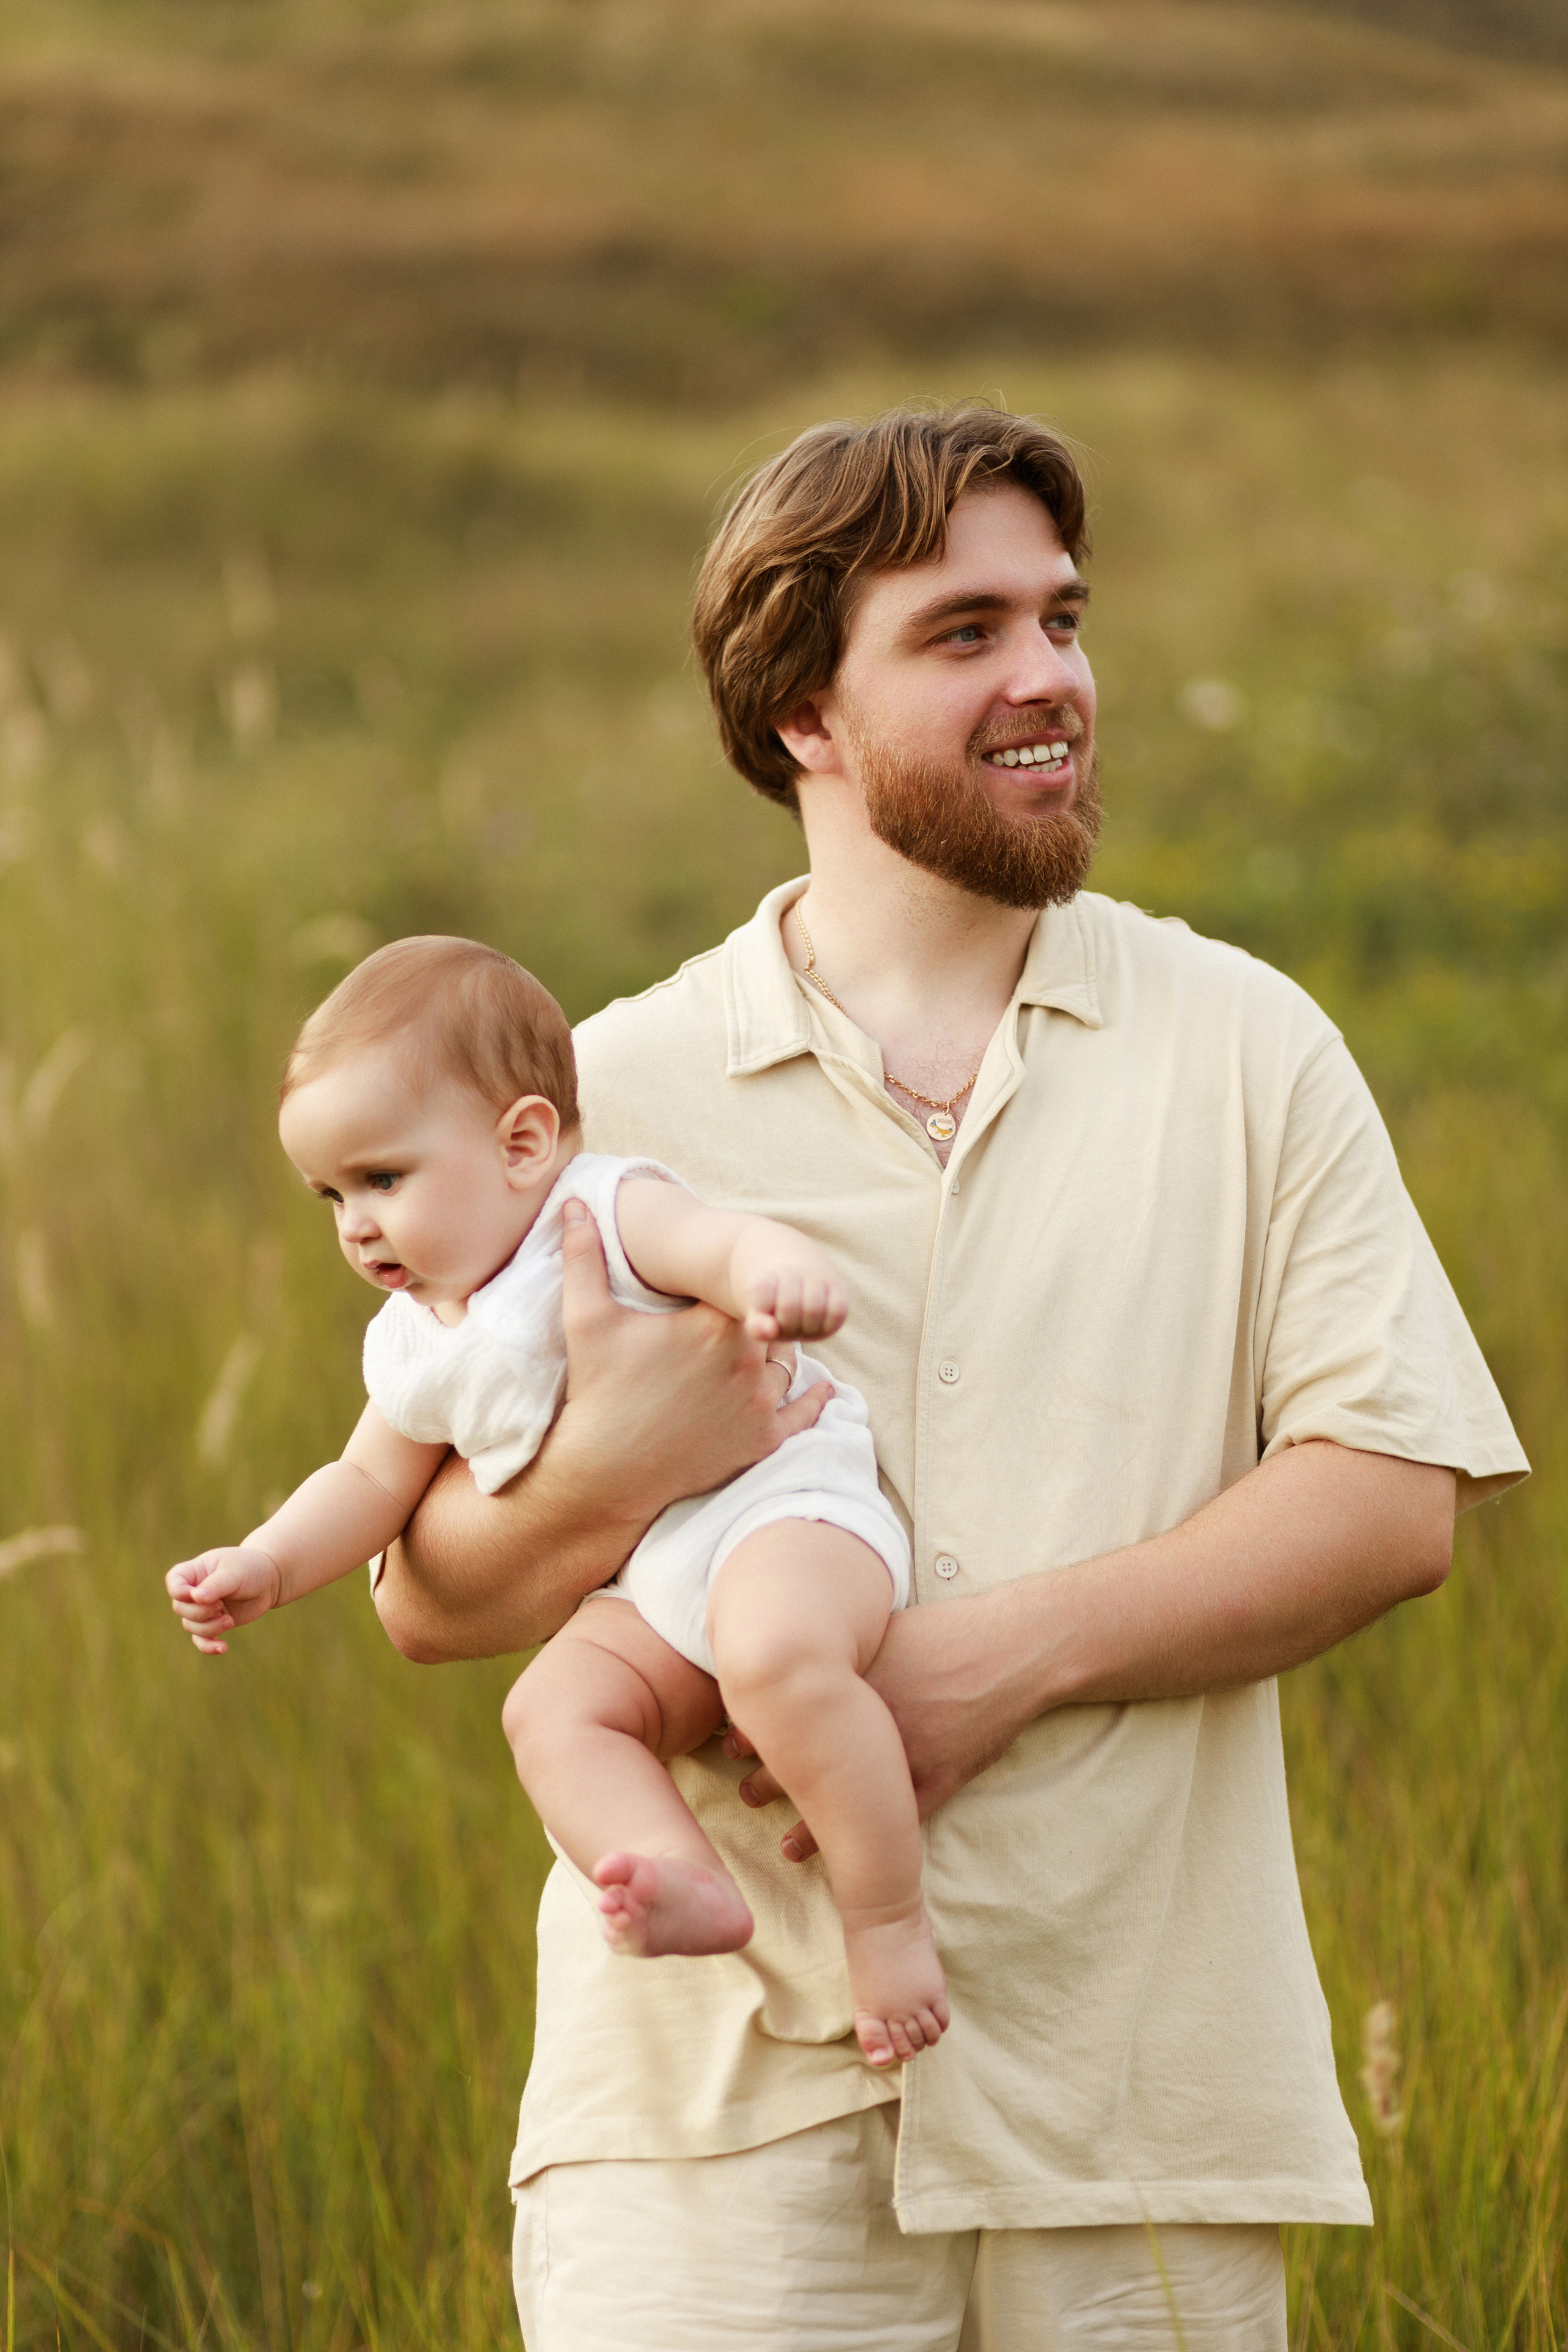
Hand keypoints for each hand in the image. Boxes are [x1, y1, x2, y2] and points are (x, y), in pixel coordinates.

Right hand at [166, 1545, 282, 1654]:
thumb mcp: (233, 1573)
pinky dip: (209, 1646)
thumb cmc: (249, 1568)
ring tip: (229, 1620)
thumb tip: (196, 1598)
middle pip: (180, 1608)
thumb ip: (215, 1585)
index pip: (174, 1582)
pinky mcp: (213, 1624)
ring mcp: (202, 1609)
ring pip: (191, 1626)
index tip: (197, 1595)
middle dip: (199, 1612)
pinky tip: (223, 1648)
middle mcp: (193, 1592)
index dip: (180, 1592)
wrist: (269, 1580)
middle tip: (220, 1606)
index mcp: (194, 1572)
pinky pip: (201, 1640)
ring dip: (208, 1628)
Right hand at [558, 1201, 832, 1510]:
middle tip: (744, 1323)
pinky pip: (805, 1414)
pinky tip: (821, 1387)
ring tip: (763, 1352)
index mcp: (713, 1324)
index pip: (748, 1292)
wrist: (607, 1470)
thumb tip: (573, 1202)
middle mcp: (747, 1360)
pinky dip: (813, 1399)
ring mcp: (759, 1403)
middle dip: (762, 1321)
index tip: (722, 1296)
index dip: (739, 1292)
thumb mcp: (586, 1319)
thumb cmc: (598, 1391)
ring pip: (789, 1363)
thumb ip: (583, 1256)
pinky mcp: (764, 1440)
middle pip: (773, 1325)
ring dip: (779, 1356)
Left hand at [724, 1594, 1026, 1859]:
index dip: (755, 1734)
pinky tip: (834, 1855)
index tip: (733, 1745)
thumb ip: (844, 1656)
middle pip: (801, 1758)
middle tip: (744, 1791)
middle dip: (767, 1779)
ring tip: (781, 1838)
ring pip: (840, 1799)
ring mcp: (903, 1754)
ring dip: (804, 1820)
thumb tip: (799, 1665)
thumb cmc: (946, 1634)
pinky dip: (860, 1844)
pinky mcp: (937, 1777)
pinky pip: (890, 1822)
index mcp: (852, 1681)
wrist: (1010, 1648)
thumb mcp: (882, 1634)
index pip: (784, 1713)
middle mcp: (869, 1721)